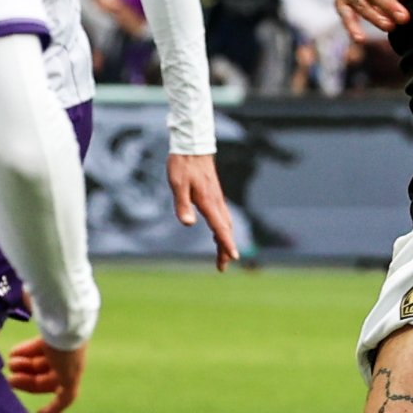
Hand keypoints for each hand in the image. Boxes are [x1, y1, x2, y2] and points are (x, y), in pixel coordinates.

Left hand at [7, 333, 85, 412]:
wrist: (67, 324)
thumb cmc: (69, 354)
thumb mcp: (70, 380)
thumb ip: (64, 400)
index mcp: (73, 376)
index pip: (61, 396)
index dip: (51, 408)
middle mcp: (66, 365)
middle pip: (43, 379)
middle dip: (27, 381)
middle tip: (10, 380)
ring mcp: (57, 351)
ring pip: (36, 365)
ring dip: (23, 366)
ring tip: (11, 363)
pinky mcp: (48, 337)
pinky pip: (33, 349)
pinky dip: (23, 353)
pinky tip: (14, 353)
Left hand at [166, 150, 240, 268]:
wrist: (193, 146)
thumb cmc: (183, 165)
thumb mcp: (177, 185)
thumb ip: (182, 205)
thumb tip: (188, 224)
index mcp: (208, 201)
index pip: (221, 227)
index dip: (227, 243)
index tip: (235, 257)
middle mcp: (216, 202)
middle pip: (226, 229)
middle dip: (226, 248)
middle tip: (222, 267)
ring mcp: (217, 199)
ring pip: (226, 224)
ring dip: (225, 241)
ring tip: (221, 256)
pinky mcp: (214, 195)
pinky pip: (222, 217)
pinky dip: (223, 230)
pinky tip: (217, 235)